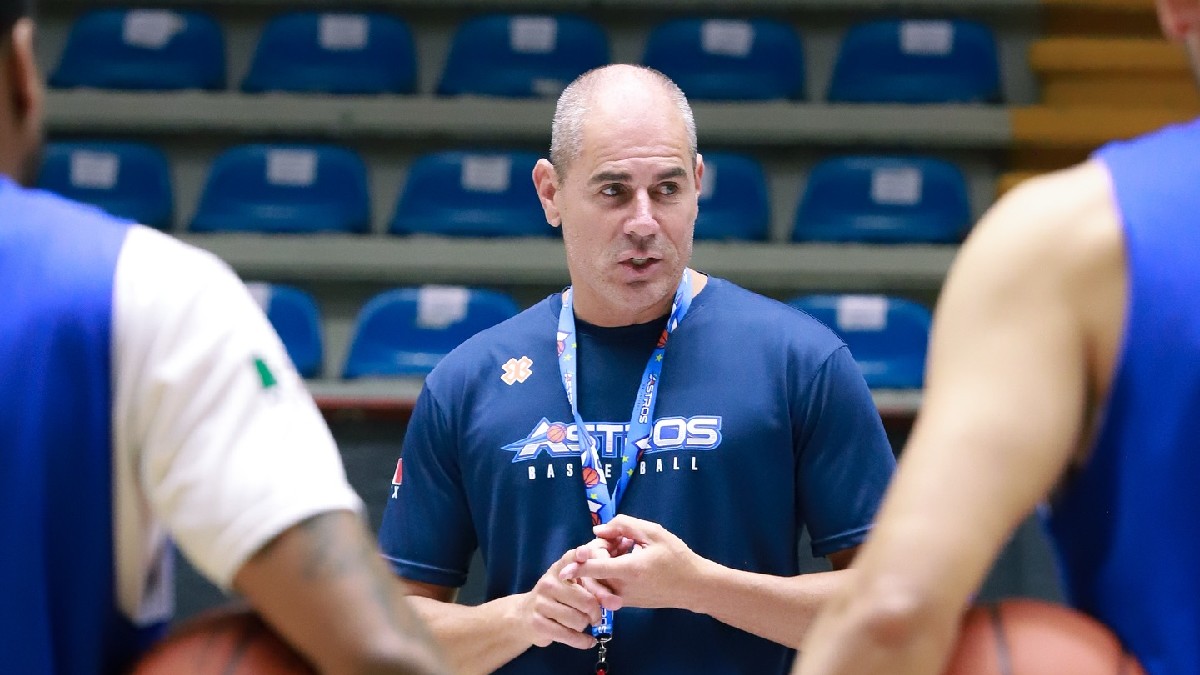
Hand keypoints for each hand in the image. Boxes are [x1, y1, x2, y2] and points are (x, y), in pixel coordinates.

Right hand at [511, 548, 603, 650]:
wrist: (524, 616)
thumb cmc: (556, 599)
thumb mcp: (569, 585)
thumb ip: (593, 588)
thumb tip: (616, 603)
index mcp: (559, 569)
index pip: (570, 558)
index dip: (579, 556)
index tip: (584, 554)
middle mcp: (548, 583)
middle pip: (585, 600)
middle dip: (596, 613)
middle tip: (596, 617)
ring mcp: (541, 603)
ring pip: (578, 620)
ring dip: (585, 626)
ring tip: (582, 624)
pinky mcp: (538, 624)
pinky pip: (568, 636)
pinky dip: (582, 641)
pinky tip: (587, 641)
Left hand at [558, 515, 707, 611]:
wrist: (693, 587)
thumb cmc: (676, 557)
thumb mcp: (654, 533)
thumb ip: (624, 526)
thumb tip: (598, 530)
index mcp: (630, 570)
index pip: (594, 569)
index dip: (577, 564)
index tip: (565, 565)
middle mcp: (623, 588)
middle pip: (594, 571)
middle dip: (598, 551)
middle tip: (620, 539)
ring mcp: (624, 598)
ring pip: (599, 579)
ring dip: (604, 561)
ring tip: (627, 547)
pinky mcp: (626, 602)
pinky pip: (607, 586)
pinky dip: (610, 571)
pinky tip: (628, 559)